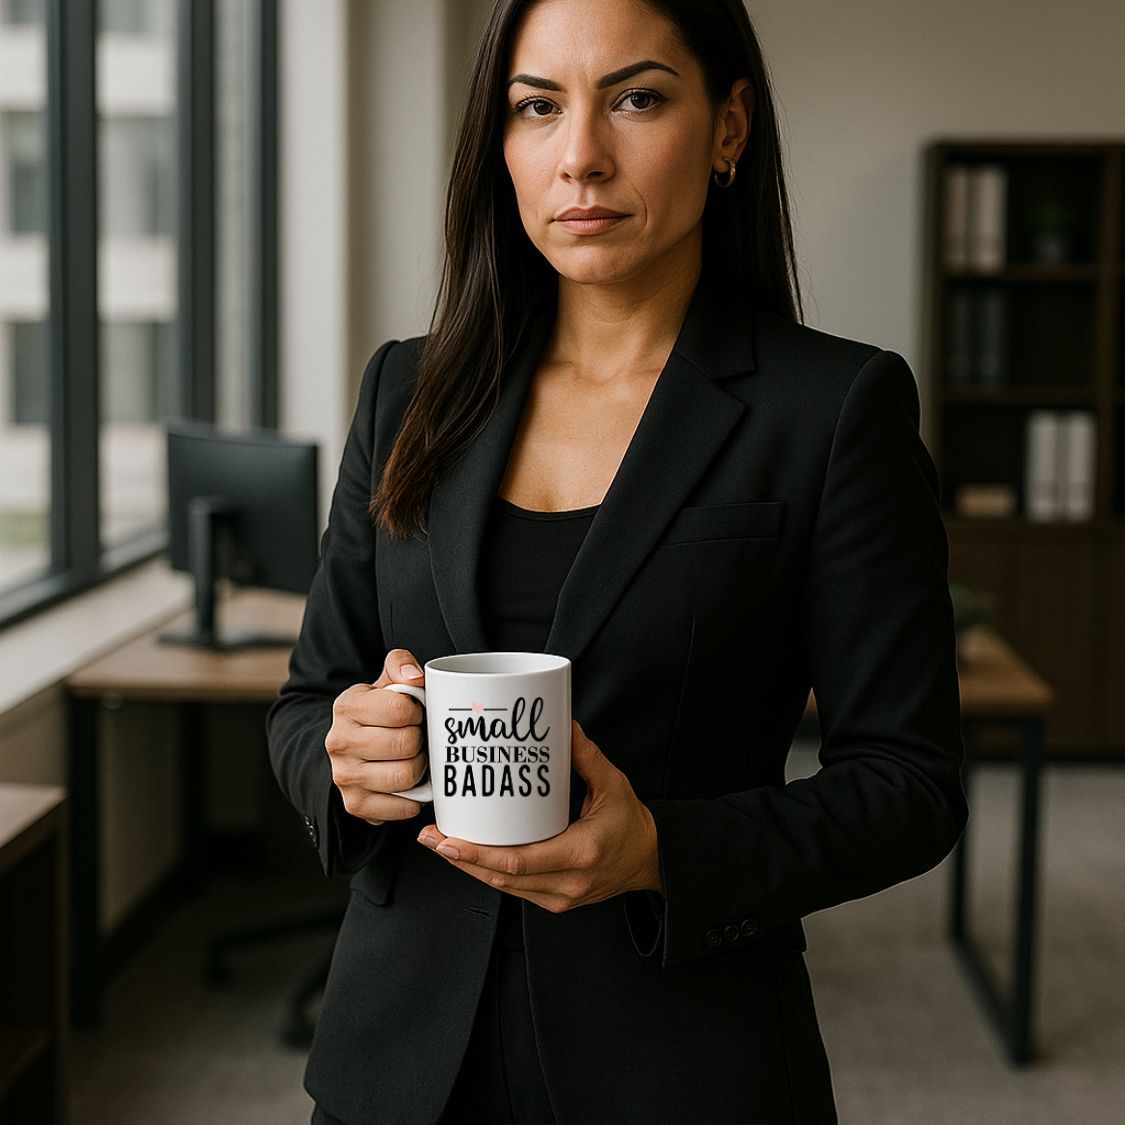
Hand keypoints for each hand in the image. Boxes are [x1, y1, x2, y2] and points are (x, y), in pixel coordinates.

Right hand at [324, 648, 428, 825]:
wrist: (351, 747)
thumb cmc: (380, 711)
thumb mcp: (387, 681)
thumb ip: (401, 665)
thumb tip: (416, 678)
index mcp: (347, 706)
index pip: (400, 709)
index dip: (418, 711)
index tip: (415, 713)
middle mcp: (338, 741)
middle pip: (406, 744)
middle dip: (421, 740)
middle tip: (418, 738)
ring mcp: (344, 775)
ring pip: (405, 776)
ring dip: (420, 768)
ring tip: (415, 758)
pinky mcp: (355, 803)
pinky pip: (401, 807)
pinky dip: (413, 798)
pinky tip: (411, 784)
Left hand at [416, 721, 662, 911]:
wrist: (651, 860)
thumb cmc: (632, 825)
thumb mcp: (613, 785)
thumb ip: (586, 756)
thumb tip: (563, 724)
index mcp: (579, 854)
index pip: (518, 861)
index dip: (477, 854)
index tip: (449, 840)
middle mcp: (565, 883)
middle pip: (500, 876)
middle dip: (460, 858)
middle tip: (431, 836)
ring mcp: (559, 897)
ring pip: (502, 886)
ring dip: (468, 866)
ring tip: (439, 842)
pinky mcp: (553, 900)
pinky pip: (513, 888)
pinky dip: (487, 872)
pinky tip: (468, 854)